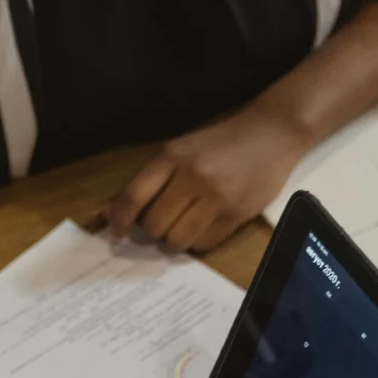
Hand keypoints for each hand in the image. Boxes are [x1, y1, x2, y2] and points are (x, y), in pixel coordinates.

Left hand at [102, 103, 311, 253]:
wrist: (272, 132)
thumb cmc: (220, 142)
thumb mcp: (180, 150)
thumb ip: (146, 181)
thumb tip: (105, 210)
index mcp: (173, 156)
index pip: (135, 195)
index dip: (119, 219)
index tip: (114, 232)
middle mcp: (193, 176)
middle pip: (155, 224)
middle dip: (152, 230)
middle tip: (160, 223)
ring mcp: (217, 198)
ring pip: (178, 239)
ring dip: (173, 240)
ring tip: (182, 226)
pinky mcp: (237, 215)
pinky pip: (204, 244)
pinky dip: (197, 242)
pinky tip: (203, 227)